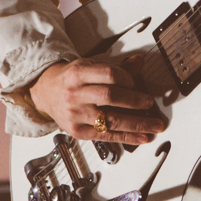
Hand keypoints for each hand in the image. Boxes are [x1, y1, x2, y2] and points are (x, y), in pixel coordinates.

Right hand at [28, 58, 164, 143]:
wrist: (46, 92)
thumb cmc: (71, 79)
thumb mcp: (89, 66)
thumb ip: (116, 67)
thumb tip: (139, 62)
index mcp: (78, 74)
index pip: (108, 74)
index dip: (127, 78)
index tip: (136, 83)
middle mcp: (75, 94)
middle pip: (110, 97)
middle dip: (135, 101)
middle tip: (149, 103)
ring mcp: (76, 115)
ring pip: (110, 120)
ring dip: (137, 124)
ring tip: (155, 125)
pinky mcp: (78, 132)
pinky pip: (106, 135)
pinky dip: (127, 137)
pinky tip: (141, 137)